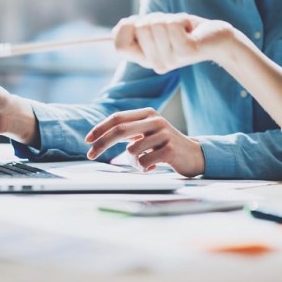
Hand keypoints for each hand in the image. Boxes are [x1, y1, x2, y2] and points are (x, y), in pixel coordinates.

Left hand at [85, 107, 204, 176]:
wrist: (193, 155)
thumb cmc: (164, 145)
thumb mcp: (146, 133)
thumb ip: (128, 131)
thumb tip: (98, 137)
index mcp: (147, 113)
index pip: (117, 118)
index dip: (100, 128)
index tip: (87, 140)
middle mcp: (155, 120)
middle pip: (120, 130)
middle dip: (102, 144)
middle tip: (90, 155)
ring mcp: (164, 134)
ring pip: (132, 151)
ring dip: (132, 162)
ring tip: (144, 163)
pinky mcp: (170, 150)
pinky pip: (144, 162)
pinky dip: (144, 168)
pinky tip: (154, 166)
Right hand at [112, 13, 250, 73]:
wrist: (216, 39)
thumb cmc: (185, 31)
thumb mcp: (156, 30)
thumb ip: (136, 30)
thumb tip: (118, 28)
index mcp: (146, 60)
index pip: (120, 46)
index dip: (126, 28)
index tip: (139, 22)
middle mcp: (156, 64)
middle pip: (139, 29)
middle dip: (155, 18)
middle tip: (171, 27)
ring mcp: (171, 59)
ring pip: (156, 24)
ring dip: (170, 18)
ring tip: (182, 29)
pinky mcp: (185, 51)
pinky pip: (172, 24)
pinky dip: (181, 19)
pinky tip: (190, 30)